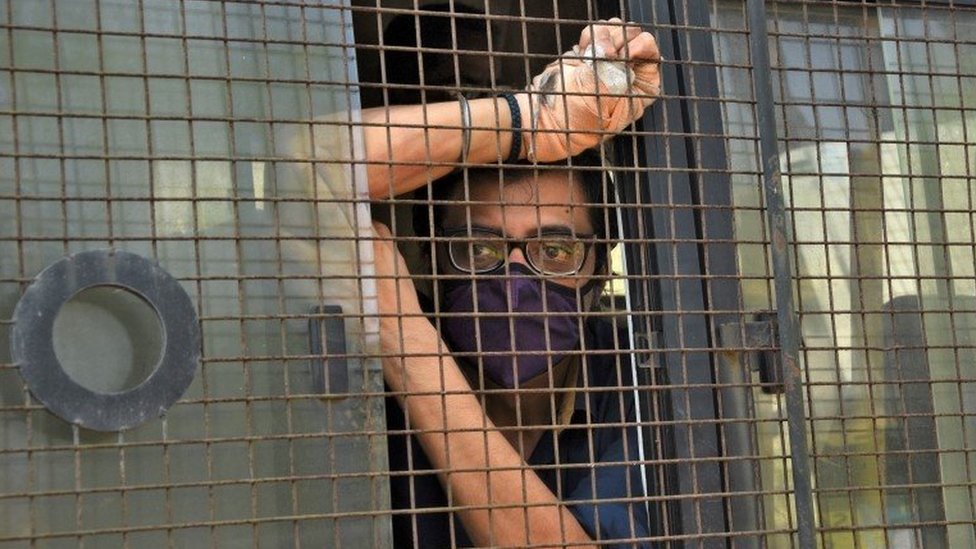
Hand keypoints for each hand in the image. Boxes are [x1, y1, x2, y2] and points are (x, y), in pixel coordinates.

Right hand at [526, 18, 661, 161]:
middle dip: (619, 40)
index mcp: (639, 88)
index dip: (641, 48)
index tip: (628, 54)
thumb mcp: (610, 101)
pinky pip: (594, 33)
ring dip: (602, 38)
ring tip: (590, 56)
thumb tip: (632, 48)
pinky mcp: (588, 54)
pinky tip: (583, 54)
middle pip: (633, 36)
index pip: (651, 53)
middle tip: (606, 55)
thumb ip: (624, 75)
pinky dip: (589, 38)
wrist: (549, 117)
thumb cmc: (580, 120)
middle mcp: (626, 71)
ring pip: (613, 30)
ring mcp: (606, 61)